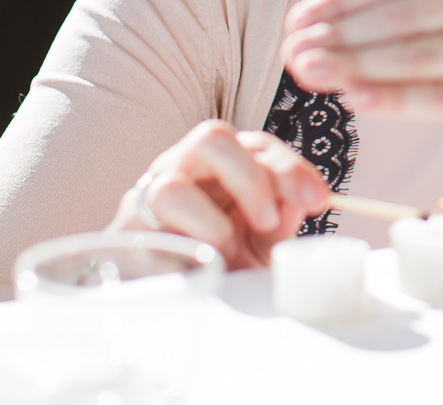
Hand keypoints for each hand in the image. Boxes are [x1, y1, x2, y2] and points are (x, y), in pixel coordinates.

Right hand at [110, 122, 329, 268]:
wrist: (164, 304)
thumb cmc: (216, 267)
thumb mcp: (257, 248)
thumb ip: (276, 226)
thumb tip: (293, 204)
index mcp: (223, 167)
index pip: (257, 145)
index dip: (290, 167)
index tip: (318, 199)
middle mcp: (184, 170)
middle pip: (212, 137)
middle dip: (250, 177)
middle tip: (268, 221)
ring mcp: (149, 198)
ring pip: (172, 183)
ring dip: (211, 224)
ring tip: (223, 252)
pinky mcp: (124, 234)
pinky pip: (147, 234)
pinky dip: (181, 251)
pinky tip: (196, 267)